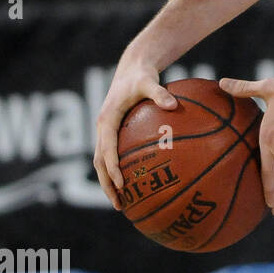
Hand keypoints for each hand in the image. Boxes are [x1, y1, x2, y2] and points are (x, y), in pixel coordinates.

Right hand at [94, 57, 177, 209]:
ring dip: (109, 183)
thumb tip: (174, 105)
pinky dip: (119, 171)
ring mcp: (106, 131)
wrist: (132, 67)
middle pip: (99, 162)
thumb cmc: (142, 75)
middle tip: (120, 204)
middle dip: (107, 185)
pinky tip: (137, 183)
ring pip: (102, 162)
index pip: (106, 149)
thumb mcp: (150, 81)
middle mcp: (103, 128)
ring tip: (123, 203)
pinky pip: (113, 155)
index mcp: (107, 119)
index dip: (113, 168)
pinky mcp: (114, 132)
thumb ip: (160, 93)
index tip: (122, 184)